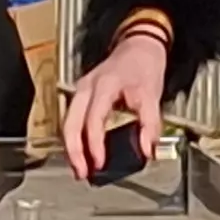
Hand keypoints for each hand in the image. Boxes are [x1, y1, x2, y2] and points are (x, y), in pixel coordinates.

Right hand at [61, 31, 169, 178]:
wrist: (139, 45)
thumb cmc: (143, 67)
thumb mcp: (152, 94)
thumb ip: (150, 124)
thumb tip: (147, 150)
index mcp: (103, 85)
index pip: (93, 119)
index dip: (94, 144)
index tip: (100, 163)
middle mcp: (87, 87)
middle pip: (70, 123)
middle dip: (73, 151)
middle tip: (82, 173)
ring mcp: (81, 90)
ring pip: (67, 123)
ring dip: (71, 147)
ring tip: (79, 169)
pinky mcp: (82, 96)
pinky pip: (72, 119)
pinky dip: (74, 138)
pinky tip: (81, 153)